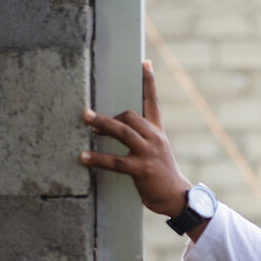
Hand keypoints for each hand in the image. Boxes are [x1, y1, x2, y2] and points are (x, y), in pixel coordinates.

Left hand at [79, 61, 188, 217]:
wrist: (176, 197)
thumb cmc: (162, 174)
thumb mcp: (157, 151)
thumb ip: (143, 137)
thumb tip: (118, 127)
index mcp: (157, 132)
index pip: (153, 102)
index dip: (149, 82)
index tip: (145, 63)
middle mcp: (155, 139)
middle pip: (130, 115)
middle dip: (109, 115)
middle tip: (87, 115)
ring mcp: (149, 153)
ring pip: (123, 132)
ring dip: (102, 125)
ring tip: (85, 119)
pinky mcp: (142, 169)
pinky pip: (115, 161)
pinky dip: (97, 158)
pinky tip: (83, 157)